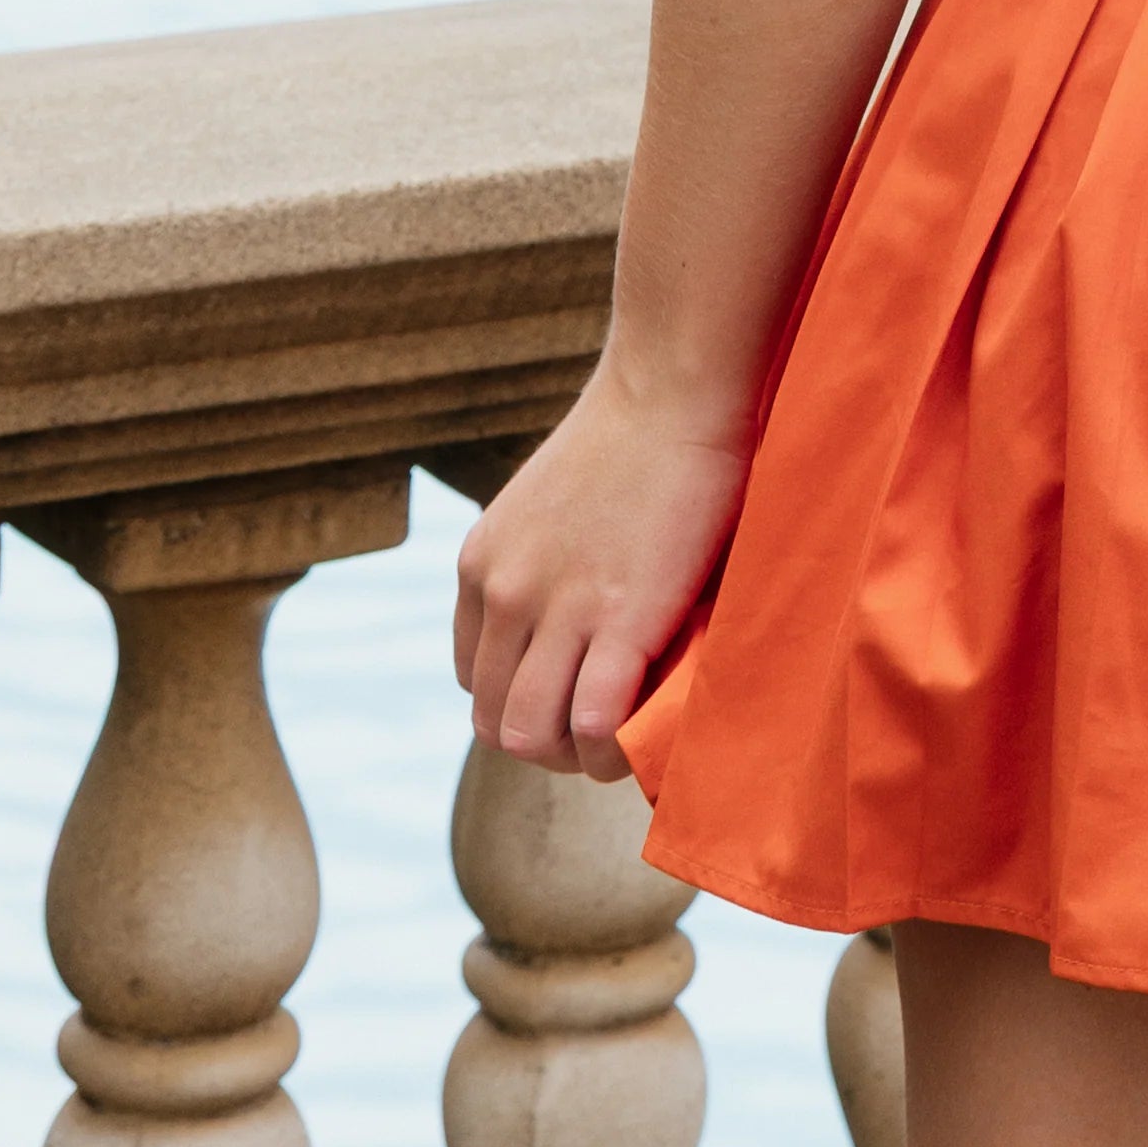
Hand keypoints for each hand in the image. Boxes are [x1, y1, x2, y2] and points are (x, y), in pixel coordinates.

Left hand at [455, 362, 750, 781]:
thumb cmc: (634, 436)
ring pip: (529, 735)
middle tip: (601, 738)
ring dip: (574, 759)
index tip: (572, 698)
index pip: (473, 678)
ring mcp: (555, 608)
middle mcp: (502, 592)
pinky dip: (615, 751)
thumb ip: (544, 563)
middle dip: (544, 744)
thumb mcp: (548, 504)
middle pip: (493, 719)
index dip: (523, 700)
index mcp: (480, 565)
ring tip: (622, 748)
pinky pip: (593, 723)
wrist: (674, 387)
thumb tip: (577, 614)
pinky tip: (646, 741)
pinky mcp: (618, 618)